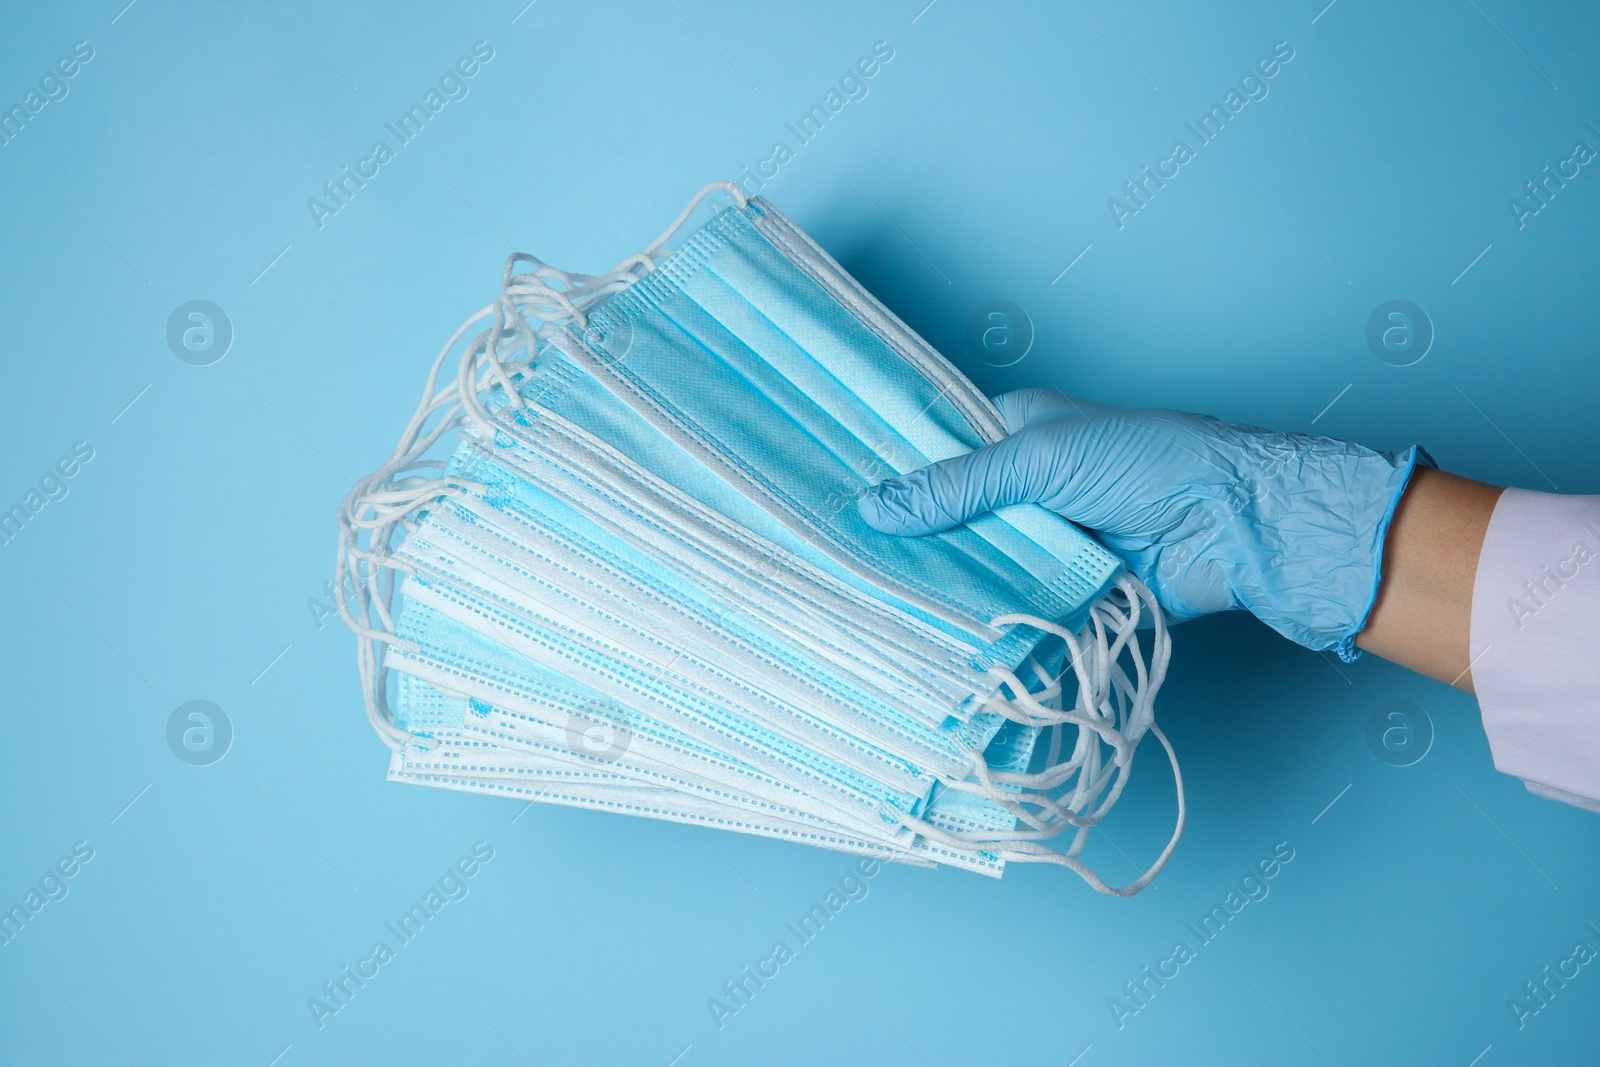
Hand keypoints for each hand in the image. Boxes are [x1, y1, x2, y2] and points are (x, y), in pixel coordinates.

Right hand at [858, 389, 1429, 661]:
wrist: (1231, 525)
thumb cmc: (1147, 462)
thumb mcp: (1037, 459)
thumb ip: (956, 487)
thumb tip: (876, 507)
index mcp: (1016, 434)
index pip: (938, 455)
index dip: (894, 480)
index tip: (838, 505)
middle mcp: (1025, 489)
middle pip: (952, 520)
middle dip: (912, 543)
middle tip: (843, 569)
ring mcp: (1045, 542)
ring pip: (978, 567)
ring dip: (947, 585)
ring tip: (874, 606)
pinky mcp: (1066, 590)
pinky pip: (1014, 606)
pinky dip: (986, 618)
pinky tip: (937, 634)